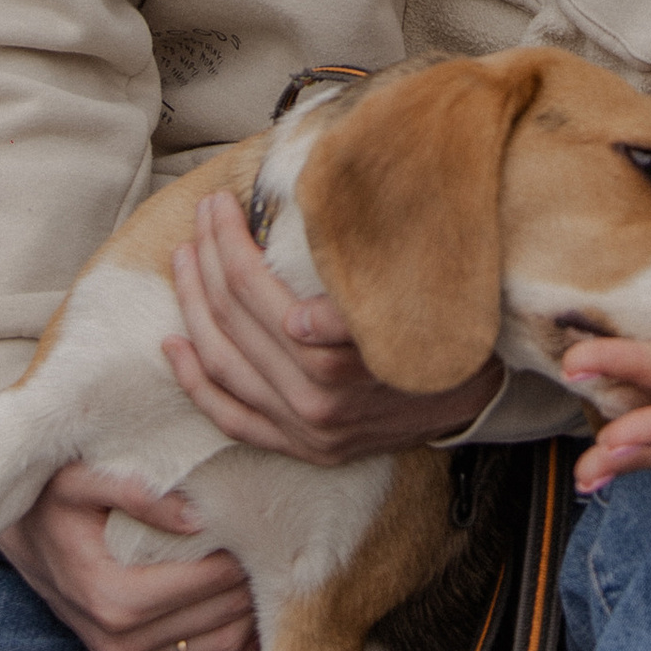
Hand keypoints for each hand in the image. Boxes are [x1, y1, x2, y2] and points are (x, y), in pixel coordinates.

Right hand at [0, 461, 258, 650]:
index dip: (238, 557)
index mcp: (110, 596)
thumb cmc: (55, 502)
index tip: (260, 525)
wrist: (26, 540)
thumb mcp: (81, 479)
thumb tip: (196, 518)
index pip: (201, 583)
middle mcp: (119, 641)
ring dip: (253, 618)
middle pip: (218, 617)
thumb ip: (135, 491)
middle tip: (276, 546)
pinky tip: (253, 628)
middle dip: (254, 581)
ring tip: (269, 575)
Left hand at [162, 188, 505, 463]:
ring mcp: (307, 431)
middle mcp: (318, 403)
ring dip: (194, 308)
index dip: (230, 241)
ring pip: (224, 365)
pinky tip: (173, 344)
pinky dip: (195, 381)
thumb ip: (356, 281)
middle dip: (209, 260)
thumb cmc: (443, 325)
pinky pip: (231, 417)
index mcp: (342, 359)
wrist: (476, 395)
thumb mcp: (412, 288)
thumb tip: (304, 275)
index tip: (224, 202)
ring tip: (184, 260)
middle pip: (236, 322)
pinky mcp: (302, 449)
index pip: (257, 291)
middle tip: (204, 216)